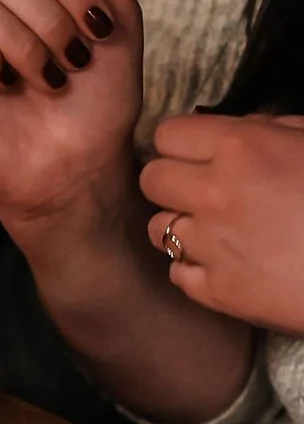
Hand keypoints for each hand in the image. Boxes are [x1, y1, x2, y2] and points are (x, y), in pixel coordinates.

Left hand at [141, 113, 303, 330]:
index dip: (182, 145)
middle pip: (150, 179)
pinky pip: (177, 274)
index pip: (167, 134)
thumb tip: (242, 130)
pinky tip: (228, 265)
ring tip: (216, 232)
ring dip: (180, 227)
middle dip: (173, 183)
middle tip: (203, 193)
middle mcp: (216, 192)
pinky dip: (196, 270)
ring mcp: (213, 245)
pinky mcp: (220, 292)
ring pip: (157, 228)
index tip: (198, 156)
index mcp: (242, 147)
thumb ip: (272, 131)